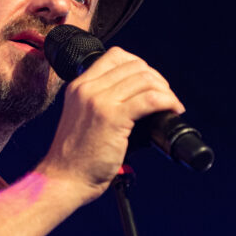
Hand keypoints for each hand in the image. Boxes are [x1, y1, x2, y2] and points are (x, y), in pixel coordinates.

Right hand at [40, 47, 184, 201]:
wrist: (63, 179)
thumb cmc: (74, 159)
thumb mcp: (82, 119)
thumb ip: (102, 104)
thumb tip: (137, 100)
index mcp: (79, 86)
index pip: (115, 56)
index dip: (140, 66)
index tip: (149, 84)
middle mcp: (87, 88)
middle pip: (135, 65)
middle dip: (157, 79)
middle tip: (165, 98)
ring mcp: (99, 101)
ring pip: (145, 79)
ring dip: (166, 91)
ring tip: (171, 106)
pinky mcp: (113, 117)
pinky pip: (150, 99)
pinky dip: (168, 102)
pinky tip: (172, 111)